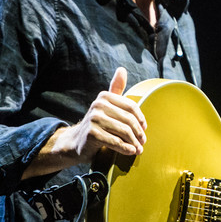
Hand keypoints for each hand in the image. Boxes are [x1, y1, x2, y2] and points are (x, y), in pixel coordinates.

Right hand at [22, 67, 146, 178]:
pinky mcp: (92, 133)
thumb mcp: (106, 105)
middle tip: (143, 142)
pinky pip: (115, 141)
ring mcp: (94, 119)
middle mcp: (98, 105)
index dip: (140, 119)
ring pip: (124, 131)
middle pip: (129, 120)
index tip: (144, 129)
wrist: (76, 142)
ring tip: (139, 149)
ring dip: (134, 142)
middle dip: (138, 133)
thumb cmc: (97, 124)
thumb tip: (122, 69)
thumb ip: (115, 88)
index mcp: (105, 96)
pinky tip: (130, 151)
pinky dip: (125, 148)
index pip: (131, 107)